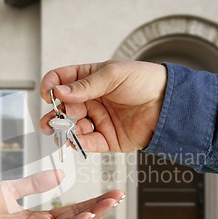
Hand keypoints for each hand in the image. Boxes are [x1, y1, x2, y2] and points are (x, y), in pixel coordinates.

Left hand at [0, 170, 123, 218]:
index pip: (69, 210)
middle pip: (73, 218)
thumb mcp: (12, 190)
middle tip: (118, 196)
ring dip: (89, 216)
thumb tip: (61, 175)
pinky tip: (85, 216)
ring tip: (109, 204)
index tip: (108, 192)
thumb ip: (36, 184)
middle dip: (97, 208)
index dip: (89, 201)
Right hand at [40, 60, 166, 151]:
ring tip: (63, 131)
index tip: (48, 94)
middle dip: (54, 115)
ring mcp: (98, 119)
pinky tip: (75, 141)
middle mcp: (91, 100)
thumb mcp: (113, 74)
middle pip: (64, 108)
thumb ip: (85, 85)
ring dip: (65, 130)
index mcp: (91, 79)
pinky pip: (88, 143)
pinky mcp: (107, 138)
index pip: (62, 81)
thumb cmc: (145, 81)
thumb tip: (59, 92)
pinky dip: (79, 144)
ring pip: (73, 127)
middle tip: (51, 120)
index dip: (51, 86)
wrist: (169, 103)